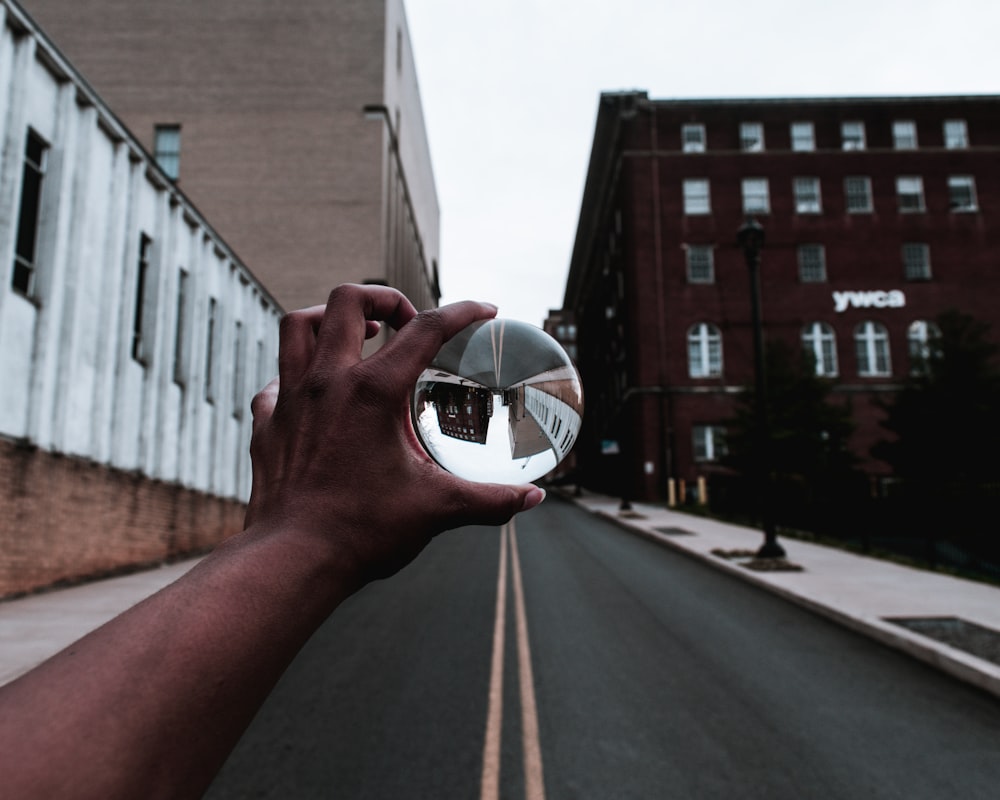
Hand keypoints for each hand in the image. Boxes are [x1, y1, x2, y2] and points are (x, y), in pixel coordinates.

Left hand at [244, 284, 544, 588]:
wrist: (292, 560)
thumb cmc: (360, 532)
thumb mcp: (437, 509)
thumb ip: (490, 500)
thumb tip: (531, 498)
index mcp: (373, 391)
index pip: (426, 330)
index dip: (462, 313)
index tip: (484, 311)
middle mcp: (328, 383)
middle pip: (349, 301)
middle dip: (383, 298)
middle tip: (404, 321)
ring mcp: (291, 400)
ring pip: (299, 327)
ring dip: (329, 319)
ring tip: (355, 334)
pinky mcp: (267, 424)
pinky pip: (276, 381)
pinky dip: (296, 375)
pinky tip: (314, 394)